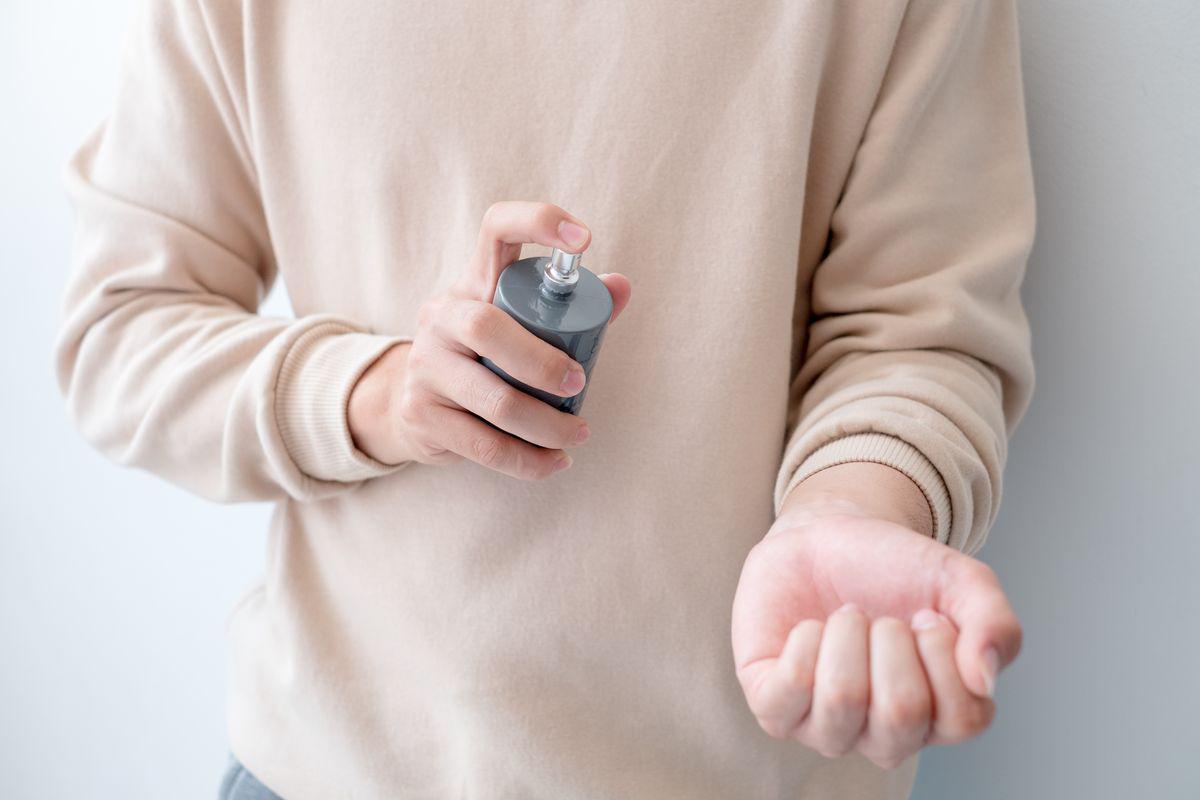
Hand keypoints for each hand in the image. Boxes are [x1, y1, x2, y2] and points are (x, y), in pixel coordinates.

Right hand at [348, 201, 630, 478]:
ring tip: (577, 434)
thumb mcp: (518, 323)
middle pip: (485, 327)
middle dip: (541, 361)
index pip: (496, 228)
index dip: (538, 221)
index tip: (585, 239)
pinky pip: (482, 443)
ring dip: (545, 424)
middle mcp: (442, 316)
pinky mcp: (422, 414)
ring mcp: (425, 366)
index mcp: (473, 282)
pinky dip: (526, 460)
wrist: (409, 404)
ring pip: (491, 397)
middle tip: (580, 382)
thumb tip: (621, 286)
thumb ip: (570, 307)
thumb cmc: (484, 357)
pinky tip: (553, 462)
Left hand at [730, 464, 1020, 767]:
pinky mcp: (773, 706)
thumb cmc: (894, 571)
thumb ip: (996, 624)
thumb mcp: (960, 581)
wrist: (828, 537)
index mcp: (938, 717)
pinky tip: (810, 628)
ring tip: (846, 616)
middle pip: (901, 715)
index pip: (964, 718)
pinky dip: (803, 642)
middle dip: (892, 640)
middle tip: (882, 616)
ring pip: (842, 701)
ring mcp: (826, 727)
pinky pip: (787, 692)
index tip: (925, 614)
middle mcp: (884, 736)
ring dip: (846, 636)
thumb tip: (984, 679)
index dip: (944, 651)